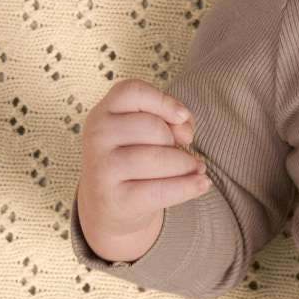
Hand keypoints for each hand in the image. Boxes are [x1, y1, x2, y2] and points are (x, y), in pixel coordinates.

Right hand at [76, 79, 210, 261]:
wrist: (110, 206)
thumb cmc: (134, 160)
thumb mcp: (146, 133)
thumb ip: (169, 121)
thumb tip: (185, 132)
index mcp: (102, 113)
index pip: (133, 91)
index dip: (163, 101)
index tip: (182, 117)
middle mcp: (97, 136)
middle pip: (153, 127)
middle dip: (175, 141)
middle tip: (182, 154)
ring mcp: (102, 168)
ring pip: (159, 158)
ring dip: (186, 165)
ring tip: (196, 169)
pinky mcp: (116, 198)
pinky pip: (160, 190)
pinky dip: (187, 187)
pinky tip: (202, 184)